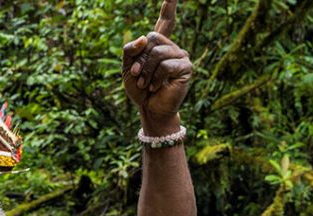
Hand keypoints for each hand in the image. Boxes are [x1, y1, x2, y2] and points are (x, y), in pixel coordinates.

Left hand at [122, 0, 191, 132]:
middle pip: (151, 38)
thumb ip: (130, 50)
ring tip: (145, 83)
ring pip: (157, 52)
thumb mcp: (126, 68)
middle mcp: (172, 47)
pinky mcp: (186, 67)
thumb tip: (144, 37)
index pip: (166, 20)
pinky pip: (166, 65)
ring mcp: (181, 56)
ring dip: (146, 70)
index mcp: (158, 44)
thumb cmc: (139, 89)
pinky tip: (155, 87)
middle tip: (136, 75)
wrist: (148, 108)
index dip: (169, 6)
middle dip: (139, 59)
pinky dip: (155, 77)